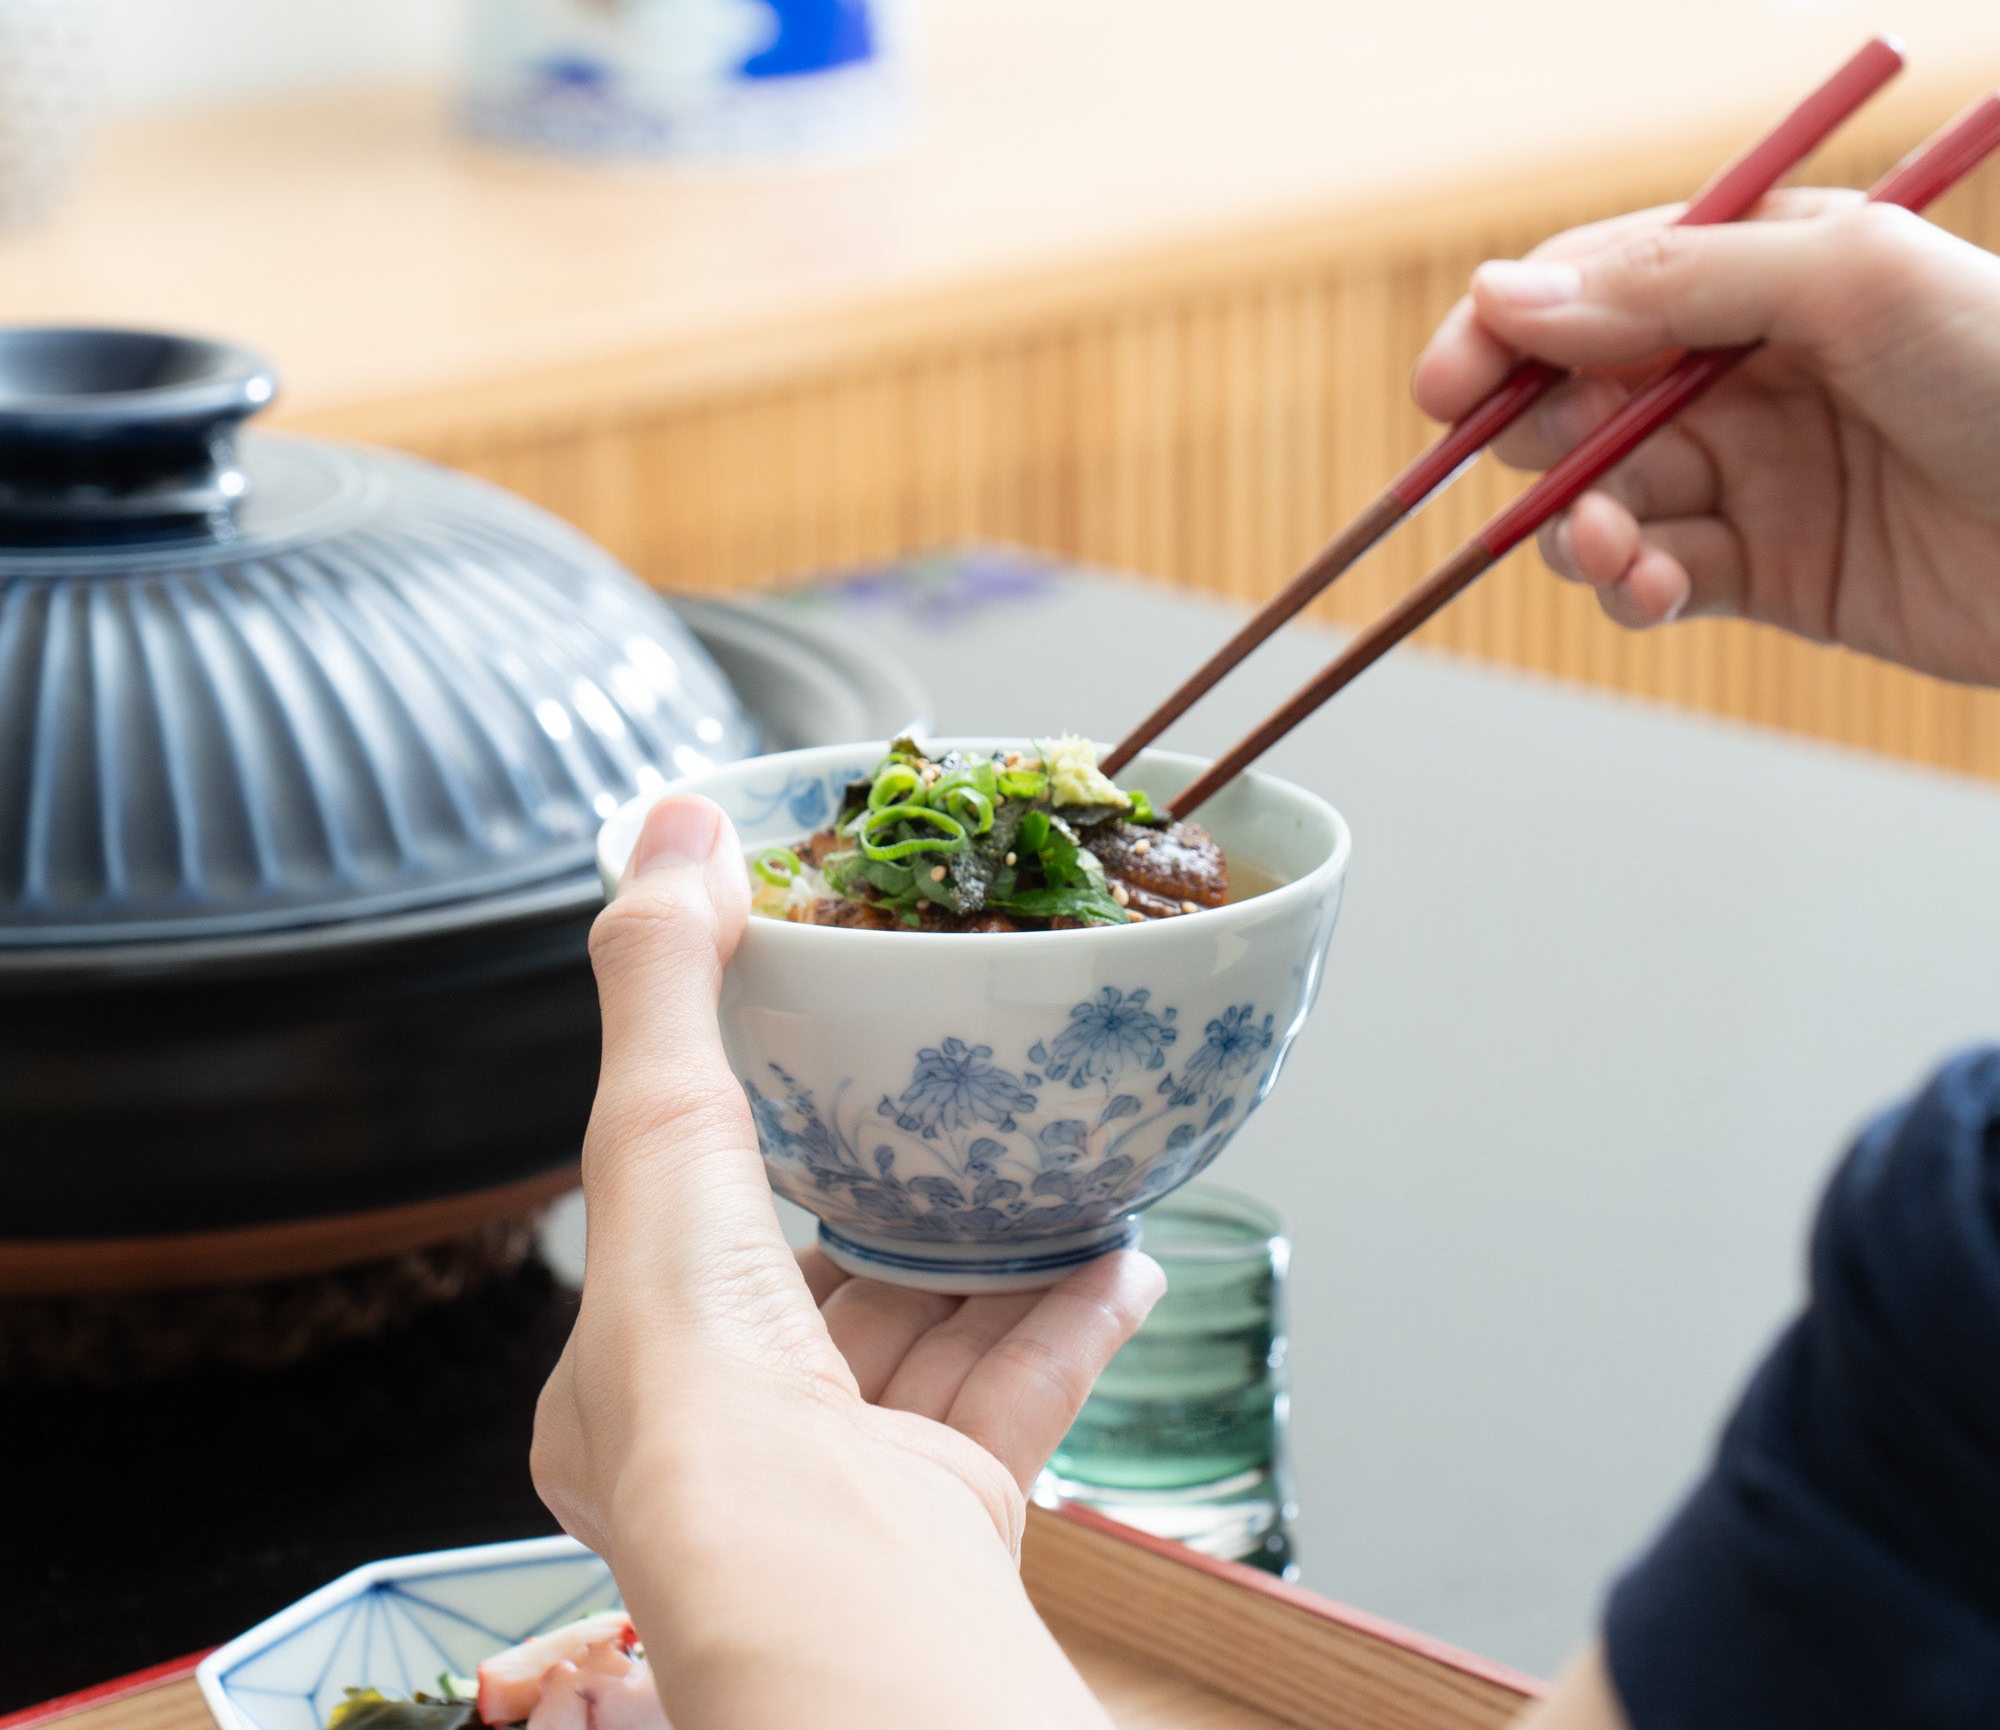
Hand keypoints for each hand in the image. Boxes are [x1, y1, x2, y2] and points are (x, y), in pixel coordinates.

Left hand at [532, 794, 1163, 1729]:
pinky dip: (1070, 1320)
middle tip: (962, 1108)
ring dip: (1003, 1255)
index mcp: (635, 1378)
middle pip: (828, 1291)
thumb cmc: (702, 1375)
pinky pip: (1020, 1396)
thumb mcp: (657, 1132)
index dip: (749, 1144)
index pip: (693, 1236)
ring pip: (934, 1344)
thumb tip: (668, 825)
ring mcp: (848, 1489)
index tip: (815, 1064)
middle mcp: (734, 1447)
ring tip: (1065, 1166)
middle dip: (899, 1198)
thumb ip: (664, 982)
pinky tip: (1124, 1255)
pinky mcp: (950, 1517)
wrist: (819, 1581)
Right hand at [1411, 192, 1999, 686]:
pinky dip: (1632, 587)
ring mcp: (1756, 471)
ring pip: (1604, 493)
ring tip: (1612, 546)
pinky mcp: (1770, 572)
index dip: (1509, 328)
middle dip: (1537, 432)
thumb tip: (1505, 295)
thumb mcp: (1849, 281)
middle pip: (1580, 393)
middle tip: (1529, 462)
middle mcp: (1748, 366)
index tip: (1447, 382)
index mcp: (1767, 267)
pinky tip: (1652, 588)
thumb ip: (1672, 282)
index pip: (1599, 281)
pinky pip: (1656, 576)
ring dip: (1581, 524)